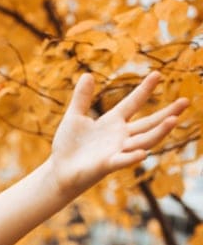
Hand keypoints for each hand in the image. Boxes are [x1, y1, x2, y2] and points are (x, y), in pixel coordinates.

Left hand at [49, 72, 187, 197]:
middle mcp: (120, 136)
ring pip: (143, 141)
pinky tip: (142, 153)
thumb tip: (87, 75)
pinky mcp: (107, 165)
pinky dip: (131, 157)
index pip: (133, 103)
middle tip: (186, 101)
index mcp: (113, 122)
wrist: (59, 170)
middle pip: (149, 123)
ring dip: (158, 132)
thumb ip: (82, 98)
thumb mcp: (75, 117)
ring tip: (173, 120)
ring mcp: (116, 150)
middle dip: (167, 112)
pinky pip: (122, 161)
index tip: (157, 74)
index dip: (144, 89)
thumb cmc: (69, 145)